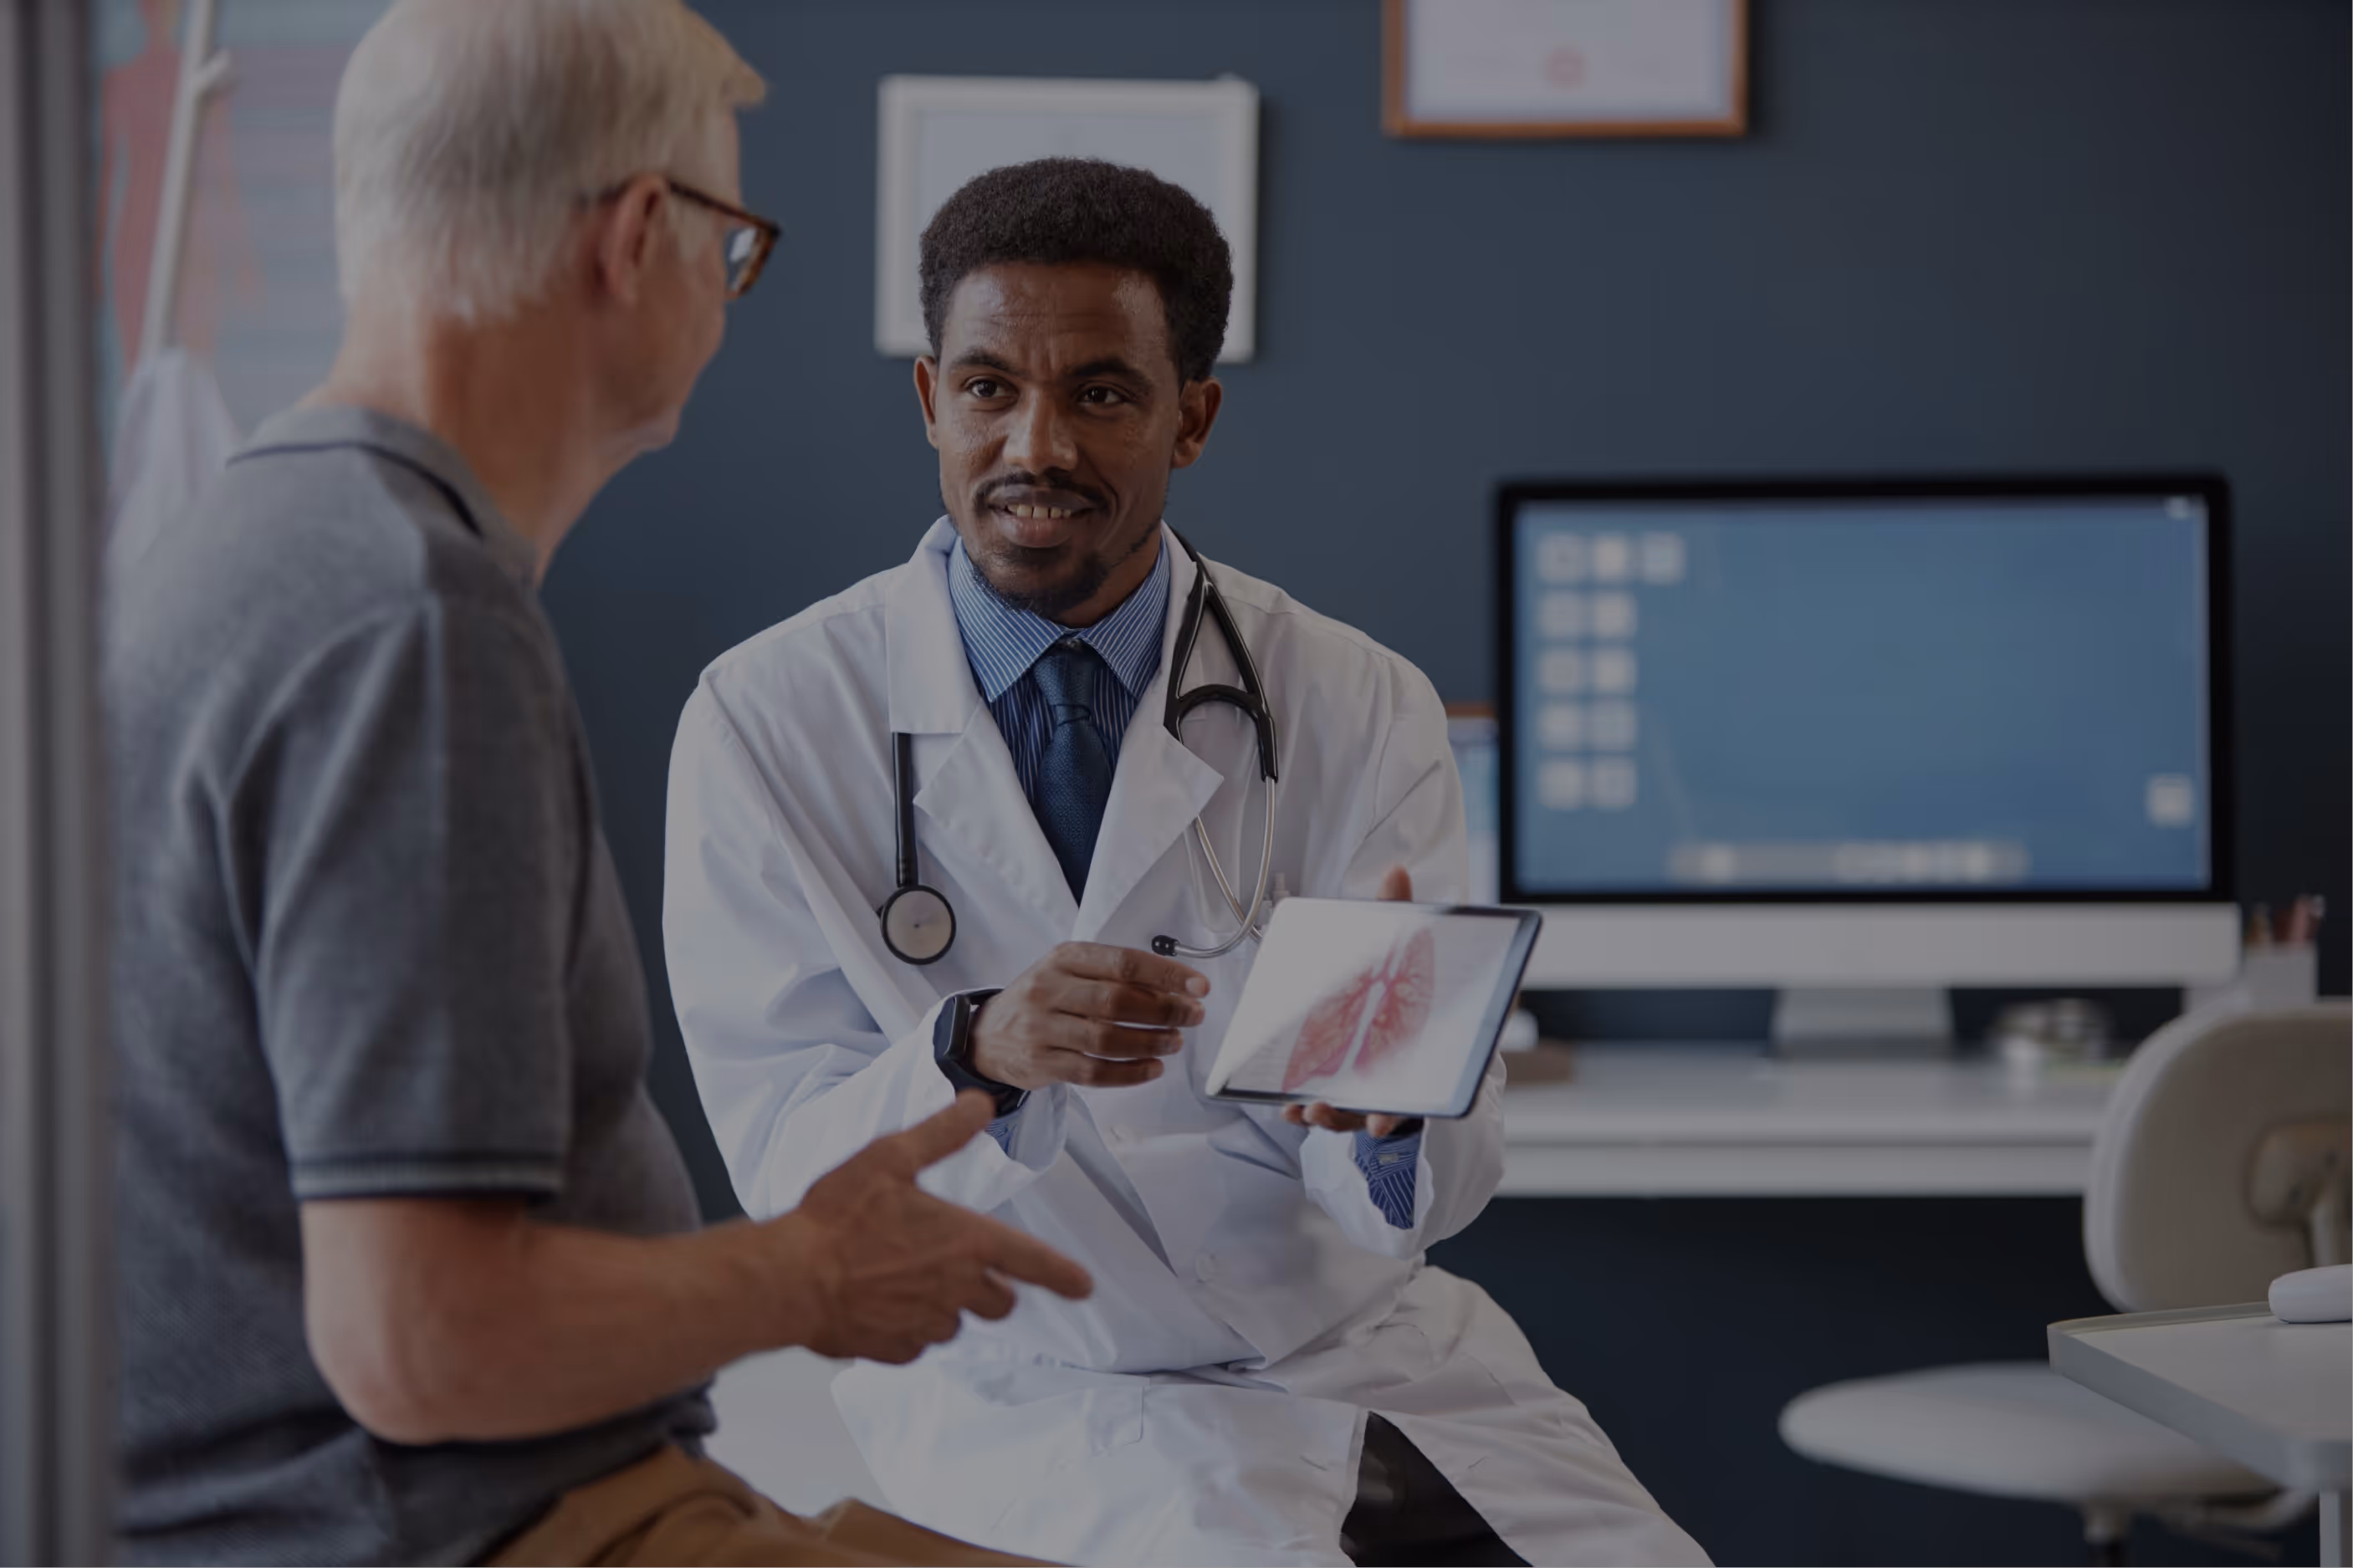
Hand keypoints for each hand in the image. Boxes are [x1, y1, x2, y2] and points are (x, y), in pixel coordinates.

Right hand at [772, 1092, 1092, 1363]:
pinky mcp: (896, 1349)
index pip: (1034, 1263)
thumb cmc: (837, 1217)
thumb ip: (942, 1134)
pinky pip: (917, 1343)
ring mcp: (927, 1324)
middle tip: (953, 1264)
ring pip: (956, 1322)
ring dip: (944, 1305)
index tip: (1083, 1286)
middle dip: (989, 1287)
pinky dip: (908, 1326)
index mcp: (967, 1243)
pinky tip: (879, 1302)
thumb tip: (980, 1104)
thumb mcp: (891, 1159)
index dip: (1063, 1275)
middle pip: (999, 1302)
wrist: (789, 1278)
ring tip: (902, 1278)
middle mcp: (957, 1289)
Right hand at [966, 942, 1208, 1089]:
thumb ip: (1115, 976)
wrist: (987, 1035)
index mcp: (1064, 959)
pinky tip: (1151, 1069)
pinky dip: (1129, 1073)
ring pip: (1106, 1039)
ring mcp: (1042, 1028)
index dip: (1166, 974)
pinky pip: (1093, 1072)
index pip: (1123, 962)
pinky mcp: (1041, 1063)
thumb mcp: (1069, 972)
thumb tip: (1175, 988)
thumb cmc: (1042, 1000)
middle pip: (1117, 1001)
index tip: (1198, 986)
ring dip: (1150, 1043)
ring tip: (1174, 1042)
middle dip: (1164, 1010)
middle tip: (1192, 1016)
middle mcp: (1049, 989)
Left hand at [1283, 865, 1419, 1137]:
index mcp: (1426, 1050)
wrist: (1398, 995)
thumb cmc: (1404, 981)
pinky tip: (1288, 1108)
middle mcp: (1405, 1077)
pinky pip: (1332, 1109)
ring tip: (1305, 1110)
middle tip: (1335, 1118)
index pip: (1422, 1083)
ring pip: (1354, 1115)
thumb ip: (1399, 914)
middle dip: (1359, 1118)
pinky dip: (1310, 1111)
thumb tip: (1395, 871)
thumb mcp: (1400, 948)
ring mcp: (1376, 1089)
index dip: (1403, 1109)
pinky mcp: (1349, 1092)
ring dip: (1329, 1117)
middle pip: (1386, 1109)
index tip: (1382, 1122)